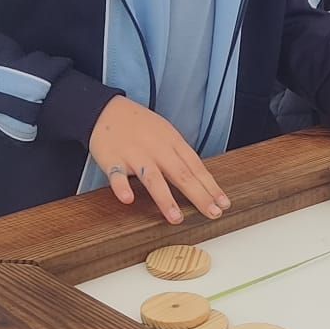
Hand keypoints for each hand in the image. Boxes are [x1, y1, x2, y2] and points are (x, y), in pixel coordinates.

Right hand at [87, 95, 228, 224]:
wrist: (106, 110)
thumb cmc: (140, 126)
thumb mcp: (167, 135)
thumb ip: (181, 157)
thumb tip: (202, 180)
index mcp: (172, 142)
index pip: (196, 167)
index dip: (210, 186)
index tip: (223, 203)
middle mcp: (156, 149)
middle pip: (180, 174)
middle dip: (198, 195)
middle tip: (212, 213)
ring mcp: (134, 155)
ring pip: (152, 178)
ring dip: (165, 199)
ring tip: (176, 218)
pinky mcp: (112, 160)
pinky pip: (116, 175)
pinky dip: (121, 186)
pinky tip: (128, 199)